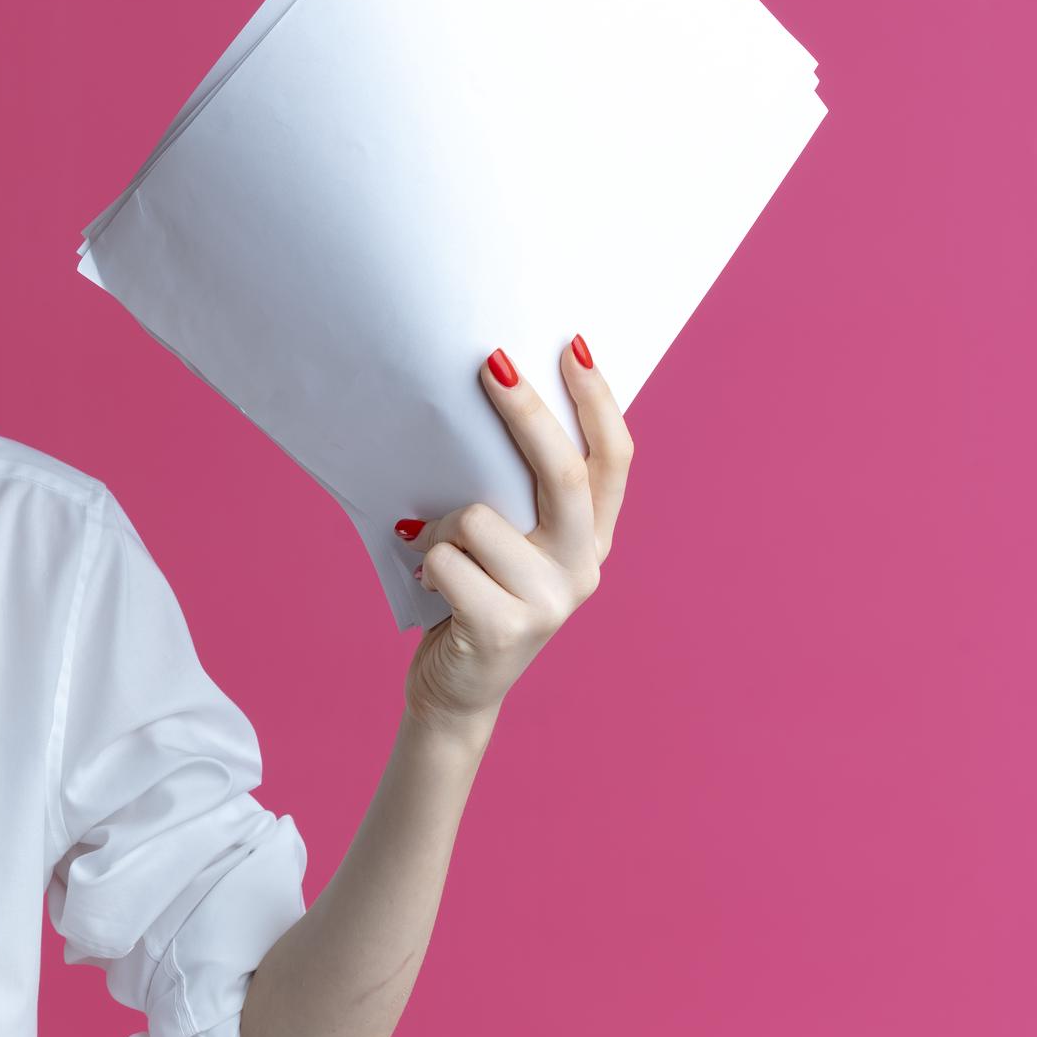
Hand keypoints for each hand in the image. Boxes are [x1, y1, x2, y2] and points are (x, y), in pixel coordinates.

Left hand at [394, 336, 633, 732]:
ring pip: (479, 518)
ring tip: (432, 549)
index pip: (612, 459)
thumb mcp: (506, 544)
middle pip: (563, 473)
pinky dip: (424, 560)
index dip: (596, 400)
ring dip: (439, 524)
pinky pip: (447, 560)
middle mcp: (583, 568)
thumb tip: (490, 400)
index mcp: (591, 539)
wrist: (455, 692)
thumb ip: (516, 494)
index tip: (571, 344)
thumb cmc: (471, 598)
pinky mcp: (504, 628)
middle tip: (491, 361)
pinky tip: (428, 584)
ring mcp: (549, 602)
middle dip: (526, 410)